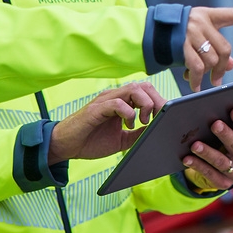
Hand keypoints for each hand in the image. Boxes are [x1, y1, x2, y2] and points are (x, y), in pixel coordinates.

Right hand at [49, 82, 163, 163]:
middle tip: (158, 118)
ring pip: (133, 89)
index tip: (166, 116)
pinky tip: (128, 124)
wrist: (66, 146)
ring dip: (144, 104)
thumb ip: (138, 133)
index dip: (160, 101)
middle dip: (156, 100)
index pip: (146, 92)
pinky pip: (117, 102)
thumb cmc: (91, 141)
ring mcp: (105, 101)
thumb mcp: (122, 139)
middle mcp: (115, 97)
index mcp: (122, 102)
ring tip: (143, 121)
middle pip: (143, 86)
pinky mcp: (96, 109)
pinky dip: (128, 112)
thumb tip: (158, 130)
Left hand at [180, 106, 232, 193]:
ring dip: (208, 152)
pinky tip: (187, 158)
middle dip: (226, 134)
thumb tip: (207, 107)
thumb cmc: (220, 142)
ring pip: (222, 162)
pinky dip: (198, 166)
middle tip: (215, 124)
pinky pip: (210, 174)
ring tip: (195, 144)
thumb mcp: (225, 133)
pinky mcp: (223, 183)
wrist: (218, 170)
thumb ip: (223, 121)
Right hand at [184, 6, 232, 90]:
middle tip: (217, 80)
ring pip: (211, 60)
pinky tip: (195, 86)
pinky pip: (196, 67)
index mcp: (211, 15)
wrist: (152, 31)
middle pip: (224, 49)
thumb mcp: (201, 37)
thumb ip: (217, 48)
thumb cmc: (182, 35)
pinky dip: (197, 80)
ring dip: (207, 75)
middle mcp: (202, 20)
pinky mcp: (181, 45)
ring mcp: (191, 32)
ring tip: (199, 82)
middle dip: (222, 68)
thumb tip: (232, 66)